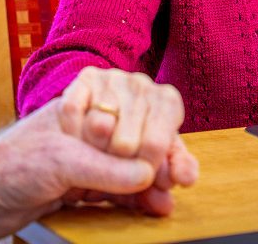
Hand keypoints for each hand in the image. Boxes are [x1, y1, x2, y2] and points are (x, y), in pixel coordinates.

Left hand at [0, 97, 159, 242]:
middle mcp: (89, 123)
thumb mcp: (62, 160)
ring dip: (154, 180)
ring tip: (170, 196)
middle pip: (139, 134)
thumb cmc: (10, 165)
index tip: (166, 158)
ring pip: (133, 163)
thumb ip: (106, 167)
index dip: (155, 130)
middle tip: (176, 177)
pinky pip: (121, 188)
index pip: (133, 105)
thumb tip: (147, 172)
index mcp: (83, 101)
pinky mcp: (85, 184)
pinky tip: (156, 205)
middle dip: (160, 157)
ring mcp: (88, 154)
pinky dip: (139, 197)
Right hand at [59, 66, 198, 209]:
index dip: (143, 171)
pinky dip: (72, 132)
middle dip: (115, 165)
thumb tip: (185, 178)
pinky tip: (76, 137)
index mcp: (167, 103)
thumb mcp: (143, 174)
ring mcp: (114, 77)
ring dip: (91, 149)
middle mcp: (143, 84)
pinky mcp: (87, 76)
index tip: (138, 175)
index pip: (154, 147)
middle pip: (125, 143)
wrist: (81, 138)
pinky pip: (73, 111)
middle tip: (112, 164)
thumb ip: (164, 180)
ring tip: (95, 151)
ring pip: (98, 126)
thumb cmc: (121, 157)